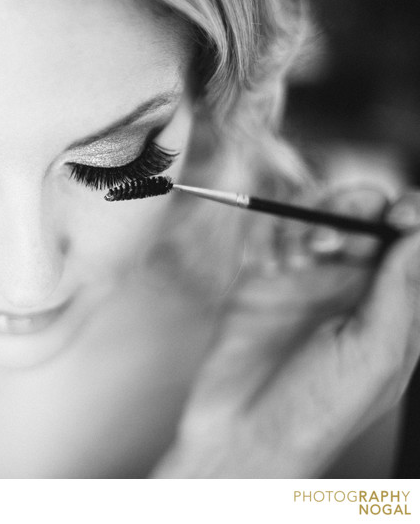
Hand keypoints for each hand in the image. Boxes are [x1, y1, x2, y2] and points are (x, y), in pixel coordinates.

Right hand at [152, 187, 419, 476]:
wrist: (243, 434)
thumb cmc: (317, 412)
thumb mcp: (375, 355)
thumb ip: (400, 292)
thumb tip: (418, 236)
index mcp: (393, 310)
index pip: (411, 245)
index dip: (409, 218)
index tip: (396, 217)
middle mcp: (349, 290)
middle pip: (363, 218)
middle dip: (355, 212)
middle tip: (338, 238)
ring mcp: (302, 282)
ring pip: (315, 217)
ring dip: (311, 219)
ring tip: (302, 253)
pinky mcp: (259, 280)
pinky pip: (267, 233)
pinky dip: (270, 230)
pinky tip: (275, 261)